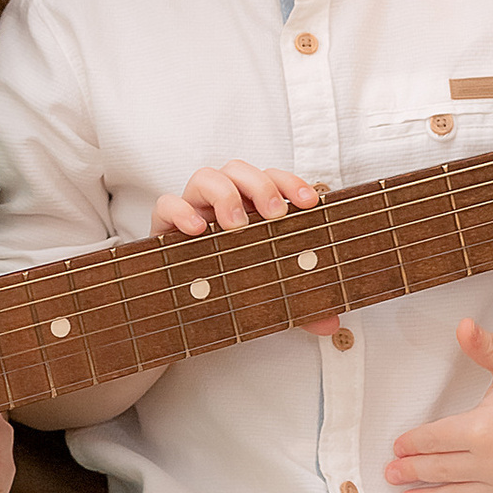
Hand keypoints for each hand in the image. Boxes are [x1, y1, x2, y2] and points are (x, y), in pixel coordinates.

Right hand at [150, 159, 338, 337]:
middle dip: (260, 184)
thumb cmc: (227, 289)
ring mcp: (191, 210)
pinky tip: (197, 230)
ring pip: (204, 176)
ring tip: (236, 224)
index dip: (290, 183)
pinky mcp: (162, 227)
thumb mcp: (267, 296)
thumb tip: (330, 323)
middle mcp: (220, 202)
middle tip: (275, 215)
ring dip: (224, 193)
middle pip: (238, 169)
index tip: (309, 203)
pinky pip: (165, 204)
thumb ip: (299, 305)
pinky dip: (181, 210)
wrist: (177, 311)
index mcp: (250, 208)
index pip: (271, 178)